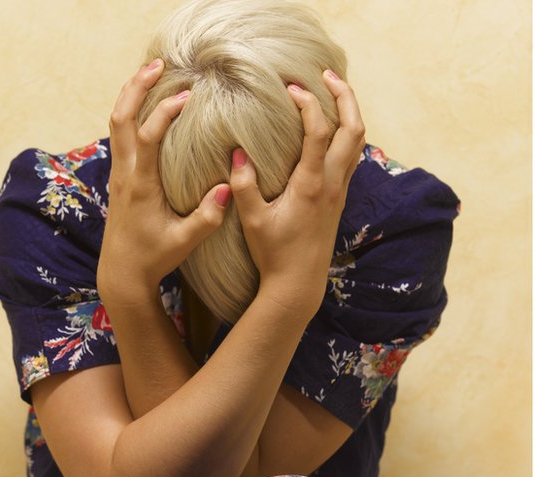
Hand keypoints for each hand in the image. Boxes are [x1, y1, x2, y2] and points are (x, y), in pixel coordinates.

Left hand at [98, 59, 230, 303]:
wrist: (121, 272)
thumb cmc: (154, 258)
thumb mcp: (185, 243)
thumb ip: (207, 218)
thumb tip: (227, 189)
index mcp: (141, 186)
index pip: (147, 138)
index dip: (164, 113)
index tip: (188, 96)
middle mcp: (125, 174)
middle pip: (121, 118)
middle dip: (137, 87)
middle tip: (160, 63)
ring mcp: (119, 173)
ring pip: (116, 122)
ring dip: (131, 93)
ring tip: (152, 70)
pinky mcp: (120, 176)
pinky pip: (120, 133)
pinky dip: (131, 109)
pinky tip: (147, 99)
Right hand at [230, 71, 365, 317]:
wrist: (299, 283)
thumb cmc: (273, 253)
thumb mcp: (251, 220)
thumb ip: (244, 185)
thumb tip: (237, 152)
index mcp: (311, 185)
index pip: (319, 132)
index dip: (308, 104)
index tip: (290, 88)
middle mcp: (332, 183)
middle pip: (354, 128)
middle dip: (344, 96)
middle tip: (325, 75)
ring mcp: (340, 189)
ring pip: (358, 140)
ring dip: (349, 111)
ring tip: (331, 92)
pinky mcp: (340, 197)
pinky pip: (352, 155)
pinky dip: (346, 132)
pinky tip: (330, 128)